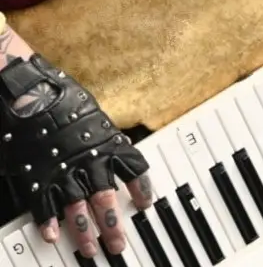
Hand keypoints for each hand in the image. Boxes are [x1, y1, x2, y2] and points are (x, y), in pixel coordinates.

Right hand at [0, 55, 152, 257]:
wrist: (35, 94)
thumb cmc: (65, 101)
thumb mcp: (93, 116)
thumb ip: (104, 137)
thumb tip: (119, 148)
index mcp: (106, 142)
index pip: (132, 168)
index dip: (141, 187)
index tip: (146, 204)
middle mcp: (88, 160)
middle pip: (105, 199)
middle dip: (113, 225)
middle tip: (118, 245)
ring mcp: (63, 171)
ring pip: (77, 208)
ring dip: (85, 231)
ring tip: (90, 249)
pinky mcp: (39, 176)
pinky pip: (45, 205)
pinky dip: (49, 222)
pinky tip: (52, 236)